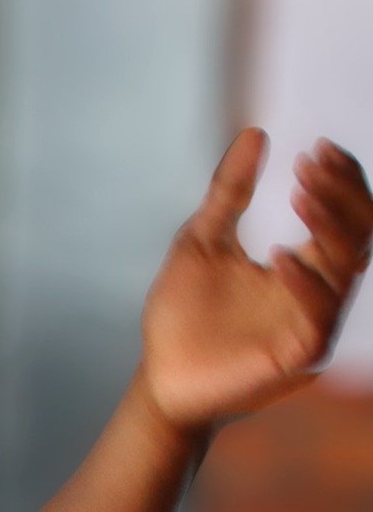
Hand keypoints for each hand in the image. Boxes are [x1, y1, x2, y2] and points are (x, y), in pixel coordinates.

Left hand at [139, 128, 372, 431]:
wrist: (158, 379)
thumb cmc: (180, 315)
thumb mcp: (201, 242)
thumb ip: (230, 193)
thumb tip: (256, 132)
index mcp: (301, 265)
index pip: (342, 216)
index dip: (339, 180)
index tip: (316, 150)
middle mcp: (316, 290)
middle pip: (357, 234)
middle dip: (341, 195)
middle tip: (312, 165)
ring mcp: (311, 322)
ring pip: (346, 268)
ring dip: (330, 226)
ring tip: (303, 192)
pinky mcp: (298, 354)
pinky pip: (318, 315)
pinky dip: (304, 282)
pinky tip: (281, 255)